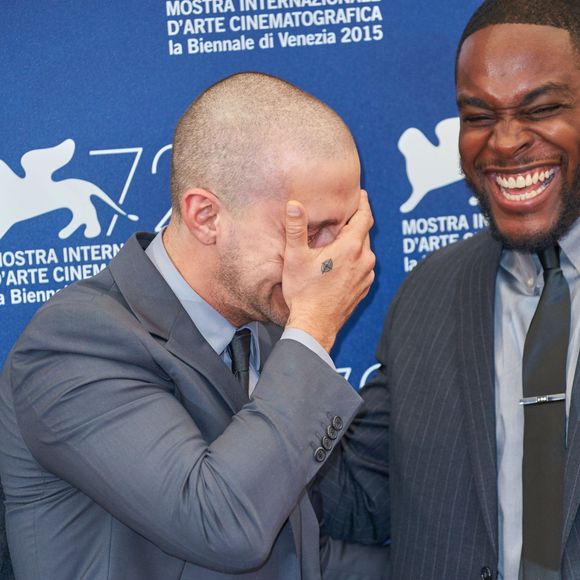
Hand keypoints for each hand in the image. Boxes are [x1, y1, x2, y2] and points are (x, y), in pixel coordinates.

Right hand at [282, 190, 374, 351]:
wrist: (314, 325)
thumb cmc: (304, 293)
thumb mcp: (295, 257)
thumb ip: (296, 228)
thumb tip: (294, 204)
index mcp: (351, 248)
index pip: (364, 216)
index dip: (362, 203)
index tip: (359, 194)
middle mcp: (365, 260)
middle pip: (364, 233)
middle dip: (355, 223)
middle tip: (342, 216)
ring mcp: (366, 276)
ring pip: (365, 250)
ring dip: (354, 243)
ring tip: (338, 241)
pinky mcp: (364, 288)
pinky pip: (363, 267)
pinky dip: (355, 260)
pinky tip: (340, 263)